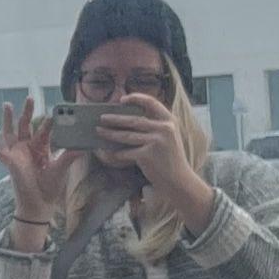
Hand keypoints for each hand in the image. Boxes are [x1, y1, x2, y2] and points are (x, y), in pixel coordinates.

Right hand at [0, 100, 81, 236]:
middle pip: (26, 125)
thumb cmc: (50, 186)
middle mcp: (28, 148)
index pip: (43, 130)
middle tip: (30, 97)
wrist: (40, 203)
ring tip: (8, 104)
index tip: (55, 112)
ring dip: (8, 119)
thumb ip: (70, 156)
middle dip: (27, 111)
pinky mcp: (9, 162)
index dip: (48, 121)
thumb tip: (84, 146)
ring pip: (11, 132)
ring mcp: (17, 154)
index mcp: (41, 147)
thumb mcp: (61, 169)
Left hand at [98, 86, 215, 230]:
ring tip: (99, 131)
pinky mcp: (147, 155)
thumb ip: (155, 127)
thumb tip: (127, 119)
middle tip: (101, 118)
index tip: (122, 100)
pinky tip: (106, 152)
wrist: (179, 181)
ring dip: (110, 134)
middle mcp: (164, 129)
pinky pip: (126, 152)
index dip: (136, 98)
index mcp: (170, 121)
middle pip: (134, 120)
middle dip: (115, 119)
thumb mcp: (169, 138)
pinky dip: (115, 154)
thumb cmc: (171, 159)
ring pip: (126, 136)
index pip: (152, 103)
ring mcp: (156, 142)